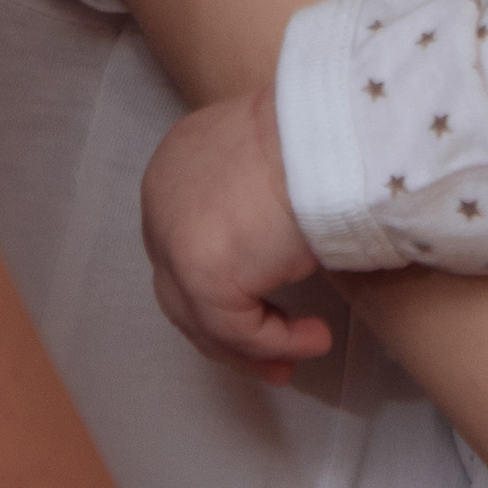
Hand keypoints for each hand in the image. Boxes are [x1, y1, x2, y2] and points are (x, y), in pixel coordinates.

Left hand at [140, 85, 333, 382]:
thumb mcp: (265, 161)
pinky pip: (238, 329)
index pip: (184, 245)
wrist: (328, 131)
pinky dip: (278, 343)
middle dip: (230, 330)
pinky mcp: (201, 276)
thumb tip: (271, 251)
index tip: (264, 304)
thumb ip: (249, 201)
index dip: (222, 281)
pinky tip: (317, 338)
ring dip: (254, 347)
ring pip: (204, 319)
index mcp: (174, 168)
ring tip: (302, 354)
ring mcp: (174, 242)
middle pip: (183, 289)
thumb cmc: (317, 135)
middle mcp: (159, 204)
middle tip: (274, 356)